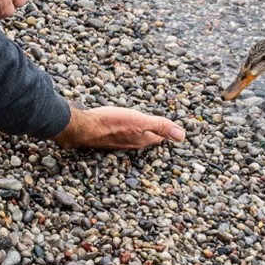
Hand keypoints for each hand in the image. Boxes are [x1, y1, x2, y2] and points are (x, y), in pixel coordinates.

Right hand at [52, 106, 185, 150]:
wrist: (82, 127)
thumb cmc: (110, 123)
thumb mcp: (139, 121)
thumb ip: (160, 126)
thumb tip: (182, 136)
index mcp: (141, 140)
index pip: (159, 137)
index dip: (167, 132)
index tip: (173, 129)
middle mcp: (130, 143)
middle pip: (146, 139)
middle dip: (155, 134)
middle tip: (162, 129)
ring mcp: (117, 141)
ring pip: (133, 137)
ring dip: (140, 132)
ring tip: (145, 128)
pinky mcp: (106, 137)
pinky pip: (121, 134)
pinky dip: (126, 130)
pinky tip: (122, 126)